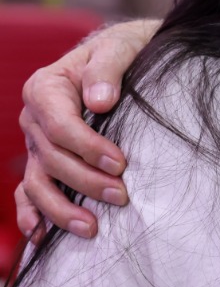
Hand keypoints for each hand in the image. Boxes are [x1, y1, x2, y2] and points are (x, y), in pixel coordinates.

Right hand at [16, 19, 158, 240]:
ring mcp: (36, 143)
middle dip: (85, 181)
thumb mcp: (119, 48)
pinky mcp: (44, 161)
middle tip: (121, 196)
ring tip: (91, 228)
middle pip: (52, 158)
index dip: (88, 147)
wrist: (124, 56)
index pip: (60, 126)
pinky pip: (29, 191)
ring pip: (38, 182)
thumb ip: (107, 69)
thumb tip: (100, 101)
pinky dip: (33, 214)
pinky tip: (42, 238)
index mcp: (46, 88)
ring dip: (61, 209)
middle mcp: (34, 118)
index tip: (119, 164)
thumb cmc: (123, 51)